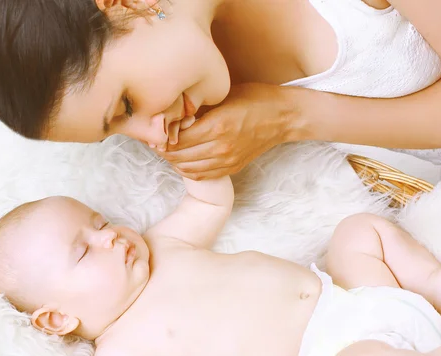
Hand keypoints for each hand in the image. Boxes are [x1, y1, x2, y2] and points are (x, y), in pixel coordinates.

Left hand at [160, 83, 291, 179]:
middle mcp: (220, 147)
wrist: (283, 117)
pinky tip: (183, 159)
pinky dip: (187, 169)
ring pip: (187, 168)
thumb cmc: (255, 99)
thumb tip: (171, 111)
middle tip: (157, 139)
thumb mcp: (224, 95)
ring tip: (168, 149)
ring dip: (174, 160)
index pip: (177, 138)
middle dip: (164, 149)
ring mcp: (227, 160)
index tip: (157, 128)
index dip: (163, 135)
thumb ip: (198, 106)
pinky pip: (202, 175)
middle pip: (179, 155)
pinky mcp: (232, 167)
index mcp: (216, 126)